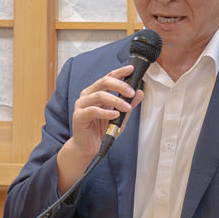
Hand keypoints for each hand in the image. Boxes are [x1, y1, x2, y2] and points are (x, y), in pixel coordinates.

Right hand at [57, 65, 137, 190]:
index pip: (108, 77)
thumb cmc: (101, 130)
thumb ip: (128, 104)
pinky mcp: (79, 116)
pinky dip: (106, 112)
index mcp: (95, 91)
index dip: (119, 72)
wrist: (88, 147)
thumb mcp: (119, 116)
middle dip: (120, 85)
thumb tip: (139, 92)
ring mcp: (81, 105)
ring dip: (116, 100)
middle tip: (131, 92)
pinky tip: (115, 115)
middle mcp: (87, 95)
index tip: (131, 69)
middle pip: (103, 82)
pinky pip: (93, 111)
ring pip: (99, 96)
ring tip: (127, 107)